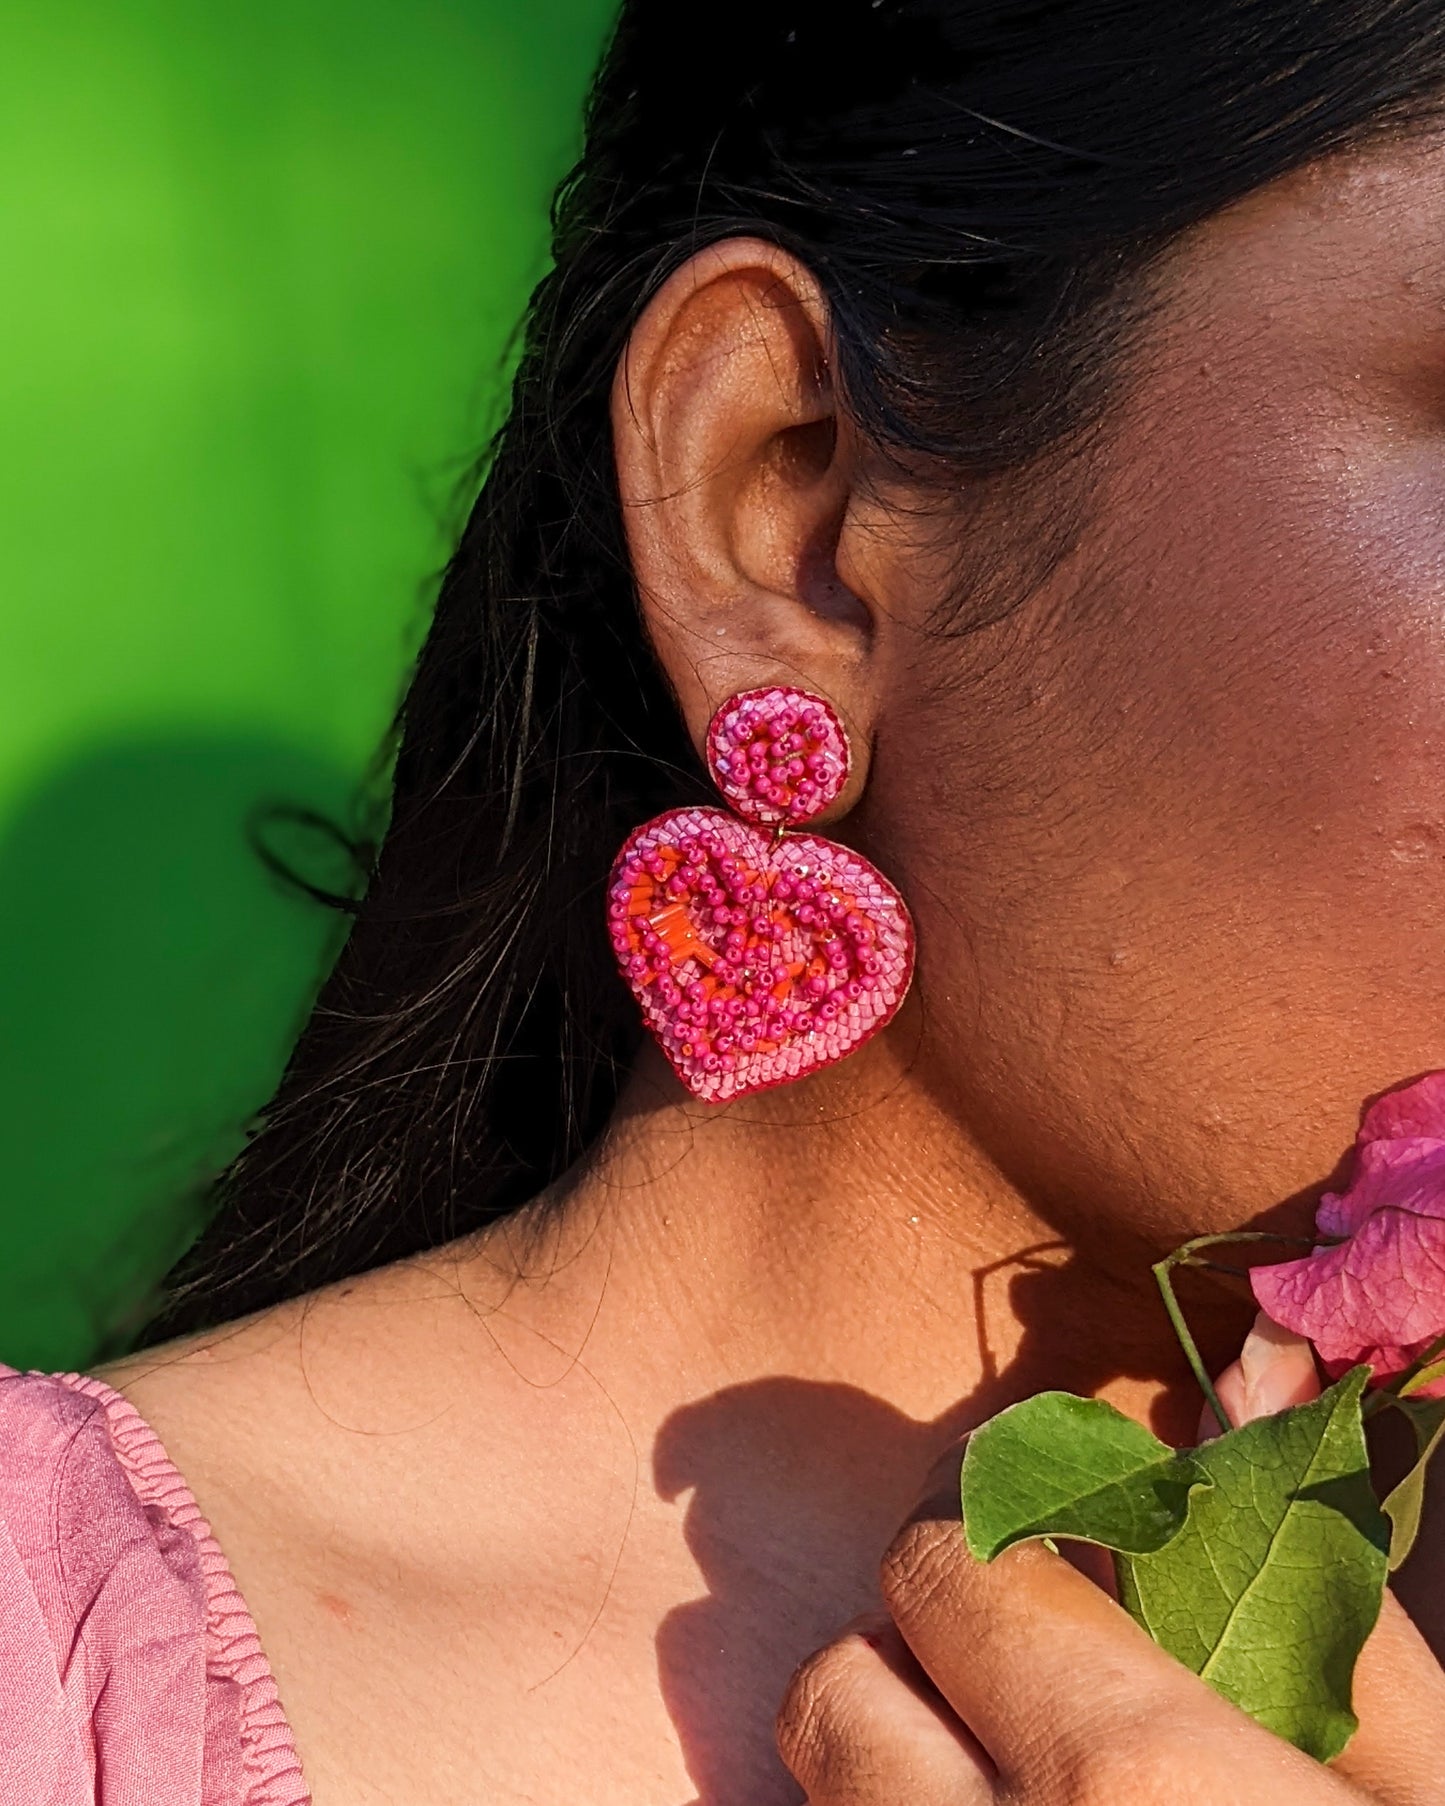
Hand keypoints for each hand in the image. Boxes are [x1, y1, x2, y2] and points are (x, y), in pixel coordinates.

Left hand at [777, 1328, 1444, 1804]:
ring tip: (1019, 1788)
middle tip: (1021, 1675)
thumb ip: (1324, 1603)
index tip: (1053, 1540)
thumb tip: (1251, 1393)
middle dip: (914, 1652)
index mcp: (1138, 1789)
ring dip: (891, 1775)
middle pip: (833, 1688)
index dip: (1000, 1525)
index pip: (951, 1556)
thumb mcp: (1427, 1803)